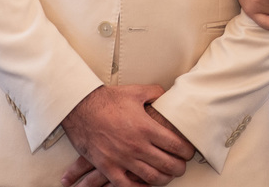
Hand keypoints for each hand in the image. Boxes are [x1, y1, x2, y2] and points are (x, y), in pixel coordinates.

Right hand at [60, 85, 195, 186]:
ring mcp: (122, 158)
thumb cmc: (108, 99)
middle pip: (168, 165)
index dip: (186, 151)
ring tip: (167, 175)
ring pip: (151, 177)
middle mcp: (137, 146)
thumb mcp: (136, 92)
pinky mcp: (108, 167)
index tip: (188, 152)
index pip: (176, 145)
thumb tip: (166, 95)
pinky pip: (127, 185)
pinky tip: (145, 185)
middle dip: (179, 167)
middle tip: (181, 166)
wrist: (80, 108)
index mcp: (147, 128)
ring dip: (164, 179)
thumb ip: (155, 94)